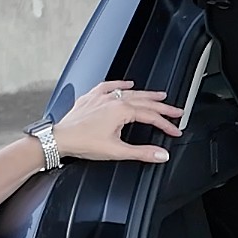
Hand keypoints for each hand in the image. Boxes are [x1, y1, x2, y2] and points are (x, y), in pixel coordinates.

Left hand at [52, 80, 182, 163]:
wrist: (60, 139)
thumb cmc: (83, 143)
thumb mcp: (117, 151)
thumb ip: (142, 153)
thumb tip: (161, 154)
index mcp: (122, 111)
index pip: (151, 116)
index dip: (166, 124)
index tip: (175, 130)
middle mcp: (114, 100)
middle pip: (145, 101)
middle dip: (163, 107)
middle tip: (176, 111)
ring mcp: (102, 97)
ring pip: (130, 92)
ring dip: (147, 94)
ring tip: (160, 95)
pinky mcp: (92, 98)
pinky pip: (109, 86)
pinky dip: (120, 84)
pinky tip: (127, 84)